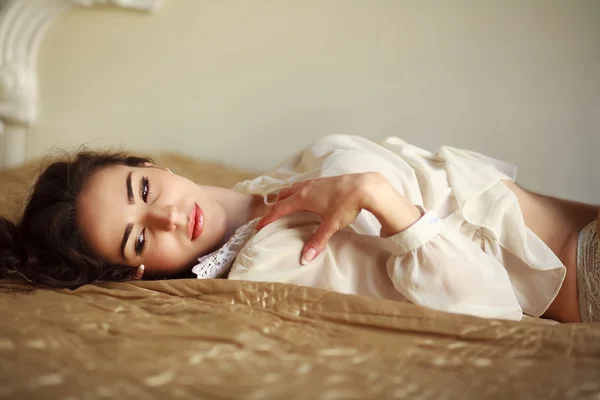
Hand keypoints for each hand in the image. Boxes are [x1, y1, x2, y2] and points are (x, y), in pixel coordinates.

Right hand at [255, 172, 421, 264]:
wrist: (366, 186)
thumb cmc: (347, 204)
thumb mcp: (331, 225)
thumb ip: (317, 241)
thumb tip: (304, 259)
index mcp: (303, 198)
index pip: (279, 208)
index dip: (267, 218)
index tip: (258, 226)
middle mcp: (306, 187)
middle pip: (284, 194)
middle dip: (275, 204)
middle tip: (269, 214)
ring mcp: (316, 182)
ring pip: (294, 187)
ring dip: (287, 195)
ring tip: (285, 203)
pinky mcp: (326, 180)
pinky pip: (305, 185)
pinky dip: (299, 191)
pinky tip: (307, 196)